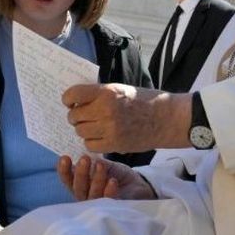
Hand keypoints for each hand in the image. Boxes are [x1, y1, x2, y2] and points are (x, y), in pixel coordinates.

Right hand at [57, 155, 155, 201]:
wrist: (139, 185)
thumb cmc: (118, 175)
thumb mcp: (106, 165)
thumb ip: (96, 164)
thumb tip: (86, 157)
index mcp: (81, 185)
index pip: (68, 180)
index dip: (64, 171)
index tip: (65, 158)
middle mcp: (86, 197)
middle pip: (78, 189)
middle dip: (80, 173)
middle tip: (85, 159)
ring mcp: (98, 206)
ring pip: (91, 195)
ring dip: (95, 180)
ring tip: (100, 165)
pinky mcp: (112, 211)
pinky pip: (108, 202)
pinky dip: (109, 192)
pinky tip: (112, 181)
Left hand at [62, 84, 189, 152]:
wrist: (165, 118)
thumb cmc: (143, 101)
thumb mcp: (119, 89)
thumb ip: (98, 94)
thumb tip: (76, 101)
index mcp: (106, 92)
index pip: (73, 94)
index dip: (68, 99)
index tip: (71, 102)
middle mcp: (105, 110)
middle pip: (74, 116)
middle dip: (76, 116)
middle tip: (83, 116)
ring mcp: (109, 129)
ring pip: (80, 132)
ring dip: (84, 129)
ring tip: (94, 126)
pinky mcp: (114, 144)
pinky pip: (90, 145)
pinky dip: (92, 142)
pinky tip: (100, 136)